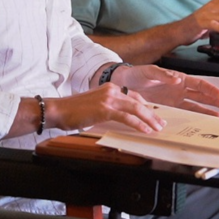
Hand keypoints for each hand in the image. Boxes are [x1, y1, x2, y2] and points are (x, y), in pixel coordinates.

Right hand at [49, 84, 165, 132]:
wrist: (58, 110)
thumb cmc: (73, 111)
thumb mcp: (95, 106)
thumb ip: (108, 109)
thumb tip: (121, 119)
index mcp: (109, 88)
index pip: (133, 96)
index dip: (145, 106)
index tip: (153, 115)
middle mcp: (111, 90)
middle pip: (138, 101)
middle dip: (151, 113)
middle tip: (160, 123)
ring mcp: (108, 98)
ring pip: (136, 108)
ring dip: (149, 119)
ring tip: (157, 128)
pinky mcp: (105, 109)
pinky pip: (126, 117)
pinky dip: (138, 124)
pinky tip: (145, 130)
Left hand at [112, 65, 218, 116]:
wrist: (125, 83)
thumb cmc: (138, 73)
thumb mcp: (150, 71)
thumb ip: (163, 75)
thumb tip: (176, 79)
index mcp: (179, 78)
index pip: (199, 83)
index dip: (210, 89)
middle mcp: (180, 88)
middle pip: (202, 94)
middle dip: (215, 100)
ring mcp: (176, 98)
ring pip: (197, 104)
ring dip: (208, 110)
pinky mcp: (170, 107)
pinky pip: (185, 111)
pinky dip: (195, 115)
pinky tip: (203, 119)